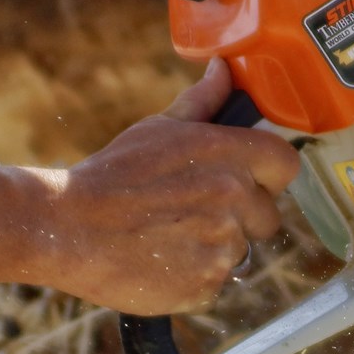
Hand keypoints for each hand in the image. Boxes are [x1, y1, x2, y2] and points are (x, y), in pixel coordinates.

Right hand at [27, 60, 302, 313]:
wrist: (66, 228)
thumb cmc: (112, 175)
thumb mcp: (158, 129)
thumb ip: (203, 102)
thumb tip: (224, 67)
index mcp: (229, 154)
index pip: (286, 165)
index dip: (268, 174)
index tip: (246, 181)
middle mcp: (235, 198)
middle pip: (268, 216)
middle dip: (241, 217)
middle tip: (192, 213)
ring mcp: (223, 245)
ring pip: (239, 251)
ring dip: (212, 249)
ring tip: (166, 237)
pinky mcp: (206, 286)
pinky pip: (215, 284)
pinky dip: (193, 279)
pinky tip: (160, 262)